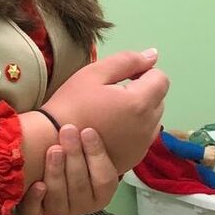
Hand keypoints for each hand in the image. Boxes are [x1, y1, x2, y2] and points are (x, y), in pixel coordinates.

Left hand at [18, 126, 119, 214]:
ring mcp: (61, 208)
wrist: (41, 149)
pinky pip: (36, 212)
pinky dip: (36, 200)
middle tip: (67, 131)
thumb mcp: (99, 133)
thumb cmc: (75, 140)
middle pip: (82, 187)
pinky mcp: (38, 211)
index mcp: (102, 188)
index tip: (88, 131)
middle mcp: (84, 202)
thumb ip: (123, 124)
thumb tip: (151, 108)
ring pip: (60, 199)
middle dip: (75, 158)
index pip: (105, 178)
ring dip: (57, 173)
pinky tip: (37, 184)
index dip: (97, 155)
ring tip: (53, 149)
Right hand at [43, 50, 168, 172]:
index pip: (161, 79)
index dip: (144, 72)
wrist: (53, 141)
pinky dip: (136, 129)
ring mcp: (142, 146)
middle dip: (144, 91)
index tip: (123, 77)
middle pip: (159, 99)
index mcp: (139, 103)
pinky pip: (145, 137)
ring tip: (113, 112)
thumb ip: (128, 61)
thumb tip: (153, 55)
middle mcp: (148, 127)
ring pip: (154, 119)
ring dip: (141, 111)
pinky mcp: (135, 158)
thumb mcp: (95, 73)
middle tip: (114, 93)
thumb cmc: (72, 103)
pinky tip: (113, 128)